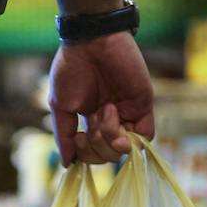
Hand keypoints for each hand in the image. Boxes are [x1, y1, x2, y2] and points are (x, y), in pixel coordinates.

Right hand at [48, 31, 153, 165]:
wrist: (91, 42)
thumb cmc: (71, 69)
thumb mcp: (61, 106)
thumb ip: (64, 136)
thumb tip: (67, 164)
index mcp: (92, 120)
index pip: (93, 153)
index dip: (85, 154)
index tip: (78, 137)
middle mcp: (112, 119)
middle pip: (108, 156)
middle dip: (96, 148)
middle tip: (91, 124)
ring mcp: (128, 113)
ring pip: (124, 150)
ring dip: (109, 138)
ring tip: (104, 110)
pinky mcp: (143, 105)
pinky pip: (145, 136)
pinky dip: (129, 137)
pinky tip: (114, 117)